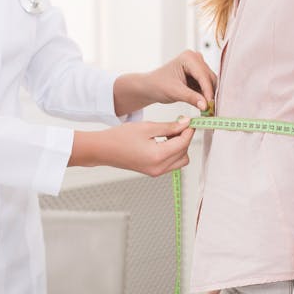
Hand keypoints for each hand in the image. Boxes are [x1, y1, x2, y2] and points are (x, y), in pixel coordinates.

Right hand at [69, 118, 193, 176]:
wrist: (104, 150)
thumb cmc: (120, 137)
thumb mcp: (147, 127)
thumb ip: (169, 126)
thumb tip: (185, 123)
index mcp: (158, 156)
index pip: (183, 143)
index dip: (188, 130)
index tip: (189, 121)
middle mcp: (159, 168)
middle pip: (184, 153)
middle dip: (185, 139)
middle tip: (178, 124)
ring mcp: (156, 172)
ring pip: (180, 160)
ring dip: (180, 147)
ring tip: (169, 133)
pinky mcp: (153, 172)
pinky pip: (171, 164)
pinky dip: (172, 152)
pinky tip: (164, 141)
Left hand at [113, 51, 216, 115]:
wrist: (150, 87)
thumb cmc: (158, 85)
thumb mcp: (174, 92)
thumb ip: (191, 97)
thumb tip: (206, 105)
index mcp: (188, 57)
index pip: (203, 75)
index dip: (208, 91)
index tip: (210, 105)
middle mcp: (195, 59)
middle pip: (209, 78)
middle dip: (210, 94)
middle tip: (211, 110)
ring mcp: (198, 66)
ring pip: (210, 83)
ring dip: (209, 96)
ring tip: (208, 110)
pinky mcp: (198, 75)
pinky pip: (207, 87)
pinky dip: (206, 96)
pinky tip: (204, 106)